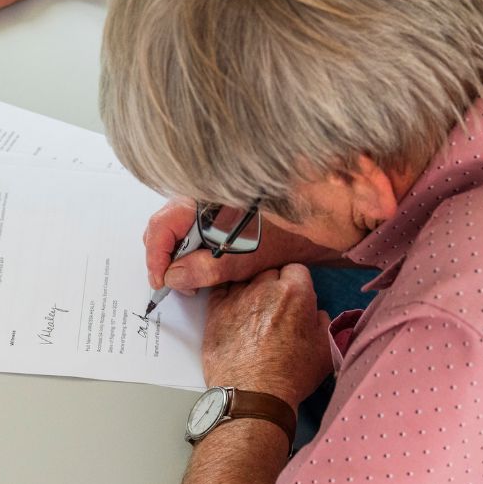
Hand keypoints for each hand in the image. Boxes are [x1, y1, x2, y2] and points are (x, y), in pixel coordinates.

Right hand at [143, 198, 336, 292]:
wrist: (326, 223)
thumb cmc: (290, 233)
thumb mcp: (246, 257)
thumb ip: (208, 267)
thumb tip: (174, 277)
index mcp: (208, 201)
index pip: (163, 224)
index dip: (156, 255)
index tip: (160, 280)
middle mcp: (207, 199)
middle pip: (166, 225)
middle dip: (164, 256)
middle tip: (171, 284)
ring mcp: (213, 207)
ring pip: (179, 229)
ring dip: (178, 256)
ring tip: (187, 280)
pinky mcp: (223, 217)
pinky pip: (196, 232)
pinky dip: (193, 252)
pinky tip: (202, 269)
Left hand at [203, 265, 332, 409]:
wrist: (254, 396)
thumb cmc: (291, 376)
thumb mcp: (325, 350)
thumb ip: (322, 321)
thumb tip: (314, 312)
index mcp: (295, 293)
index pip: (297, 269)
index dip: (297, 284)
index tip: (296, 297)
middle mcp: (265, 288)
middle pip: (270, 272)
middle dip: (274, 285)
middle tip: (276, 307)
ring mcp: (238, 297)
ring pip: (246, 279)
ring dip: (251, 290)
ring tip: (254, 312)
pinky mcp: (216, 310)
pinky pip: (221, 290)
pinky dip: (228, 296)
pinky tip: (234, 310)